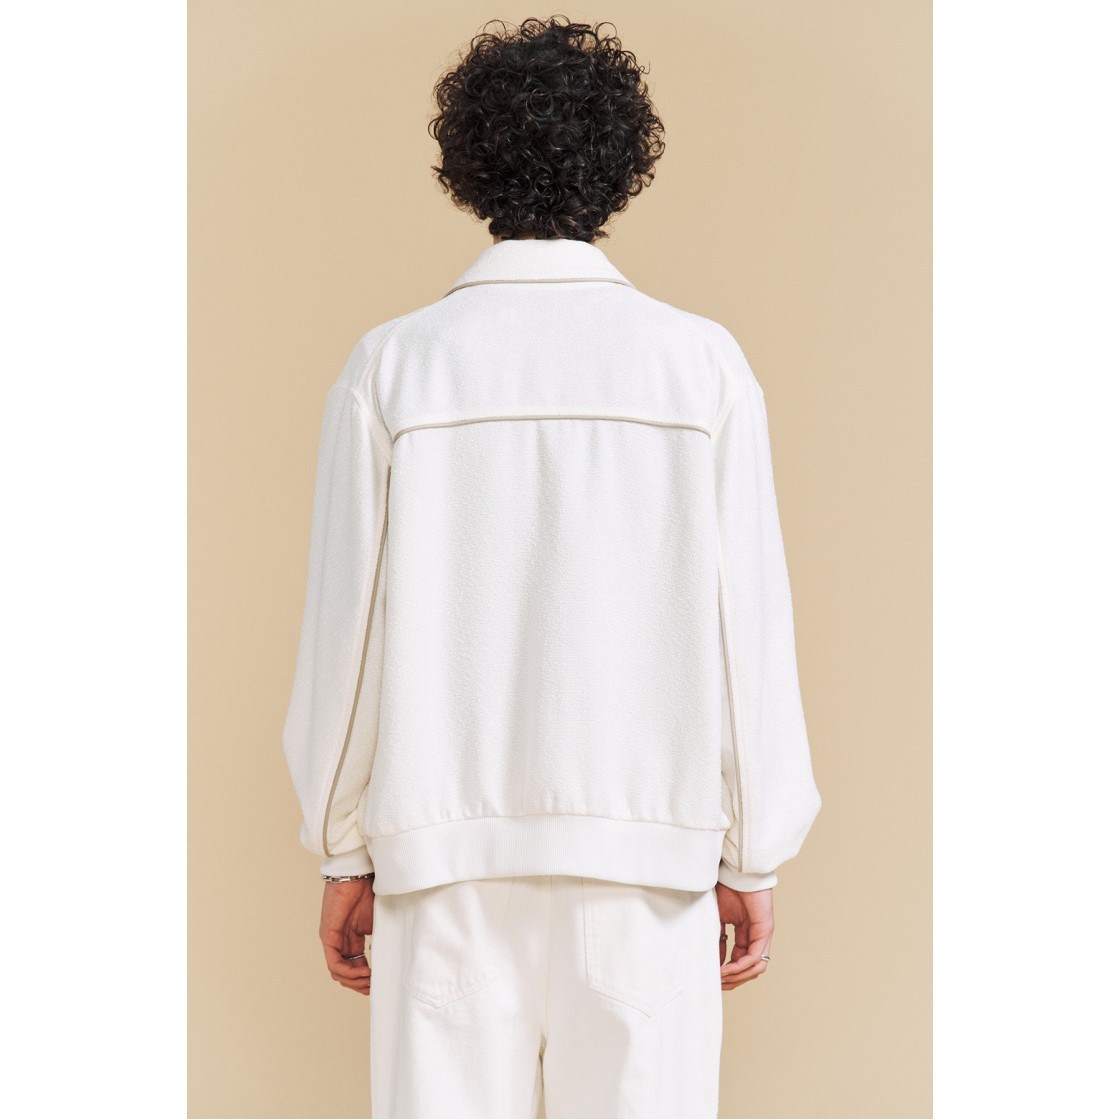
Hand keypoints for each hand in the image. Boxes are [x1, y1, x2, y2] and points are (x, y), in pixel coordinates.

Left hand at [319, 879, 373, 995]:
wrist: (358, 872)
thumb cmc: (369, 890)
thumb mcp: (378, 920)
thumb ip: (380, 938)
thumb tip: (392, 957)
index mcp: (351, 937)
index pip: (355, 965)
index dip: (365, 978)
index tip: (378, 983)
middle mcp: (339, 941)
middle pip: (345, 973)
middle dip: (359, 984)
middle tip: (373, 988)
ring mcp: (332, 939)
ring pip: (338, 972)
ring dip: (354, 981)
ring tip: (370, 981)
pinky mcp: (328, 936)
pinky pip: (334, 963)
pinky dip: (349, 972)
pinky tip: (365, 971)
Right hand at [715, 883, 773, 990]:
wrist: (737, 870)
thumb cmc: (727, 887)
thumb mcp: (718, 918)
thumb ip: (718, 939)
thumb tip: (715, 961)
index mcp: (746, 933)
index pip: (740, 961)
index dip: (727, 972)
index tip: (713, 978)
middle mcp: (757, 937)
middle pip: (749, 969)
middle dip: (733, 980)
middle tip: (717, 984)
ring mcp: (763, 935)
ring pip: (755, 968)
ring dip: (737, 977)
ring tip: (721, 978)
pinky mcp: (765, 930)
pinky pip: (754, 957)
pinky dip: (740, 966)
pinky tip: (727, 968)